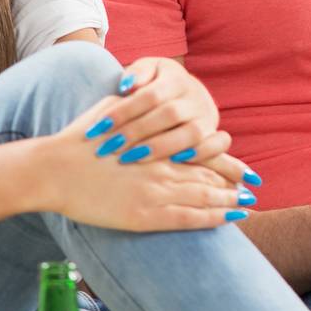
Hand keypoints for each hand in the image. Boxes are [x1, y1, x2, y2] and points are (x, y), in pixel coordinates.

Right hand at [39, 85, 249, 231]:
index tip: (240, 165)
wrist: (55, 167)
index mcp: (157, 142)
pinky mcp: (146, 215)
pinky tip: (230, 219)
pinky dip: (214, 218)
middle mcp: (164, 165)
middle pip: (208, 172)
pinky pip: (190, 218)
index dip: (222, 158)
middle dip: (232, 180)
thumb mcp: (112, 111)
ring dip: (229, 200)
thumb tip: (136, 91)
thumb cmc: (81, 138)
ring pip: (205, 195)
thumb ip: (132, 107)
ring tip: (248, 204)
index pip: (199, 149)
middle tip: (254, 186)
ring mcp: (158, 191)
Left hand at [107, 56, 239, 168]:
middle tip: (109, 147)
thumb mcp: (147, 70)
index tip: (100, 127)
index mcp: (176, 78)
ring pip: (192, 132)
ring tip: (131, 158)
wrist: (186, 93)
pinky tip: (174, 161)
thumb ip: (136, 73)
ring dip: (161, 147)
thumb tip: (127, 86)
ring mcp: (208, 116)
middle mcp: (196, 96)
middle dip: (137, 132)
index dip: (124, 111)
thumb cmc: (157, 84)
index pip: (150, 95)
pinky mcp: (216, 133)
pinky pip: (219, 144)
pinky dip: (201, 154)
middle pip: (169, 114)